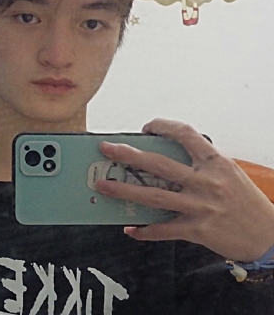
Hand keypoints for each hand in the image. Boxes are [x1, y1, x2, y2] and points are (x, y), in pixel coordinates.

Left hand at [96, 118, 273, 261]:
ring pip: (154, 196)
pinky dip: (145, 231)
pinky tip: (130, 230)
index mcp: (214, 162)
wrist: (267, 235)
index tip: (147, 127)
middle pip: (159, 164)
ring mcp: (199, 206)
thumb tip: (166, 159)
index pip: (185, 134)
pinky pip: (164, 230)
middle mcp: (205, 181)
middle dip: (129, 155)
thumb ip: (200, 163)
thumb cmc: (245, 200)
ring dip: (125, 191)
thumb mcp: (227, 172)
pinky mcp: (196, 229)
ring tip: (104, 187)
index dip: (163, 126)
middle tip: (107, 149)